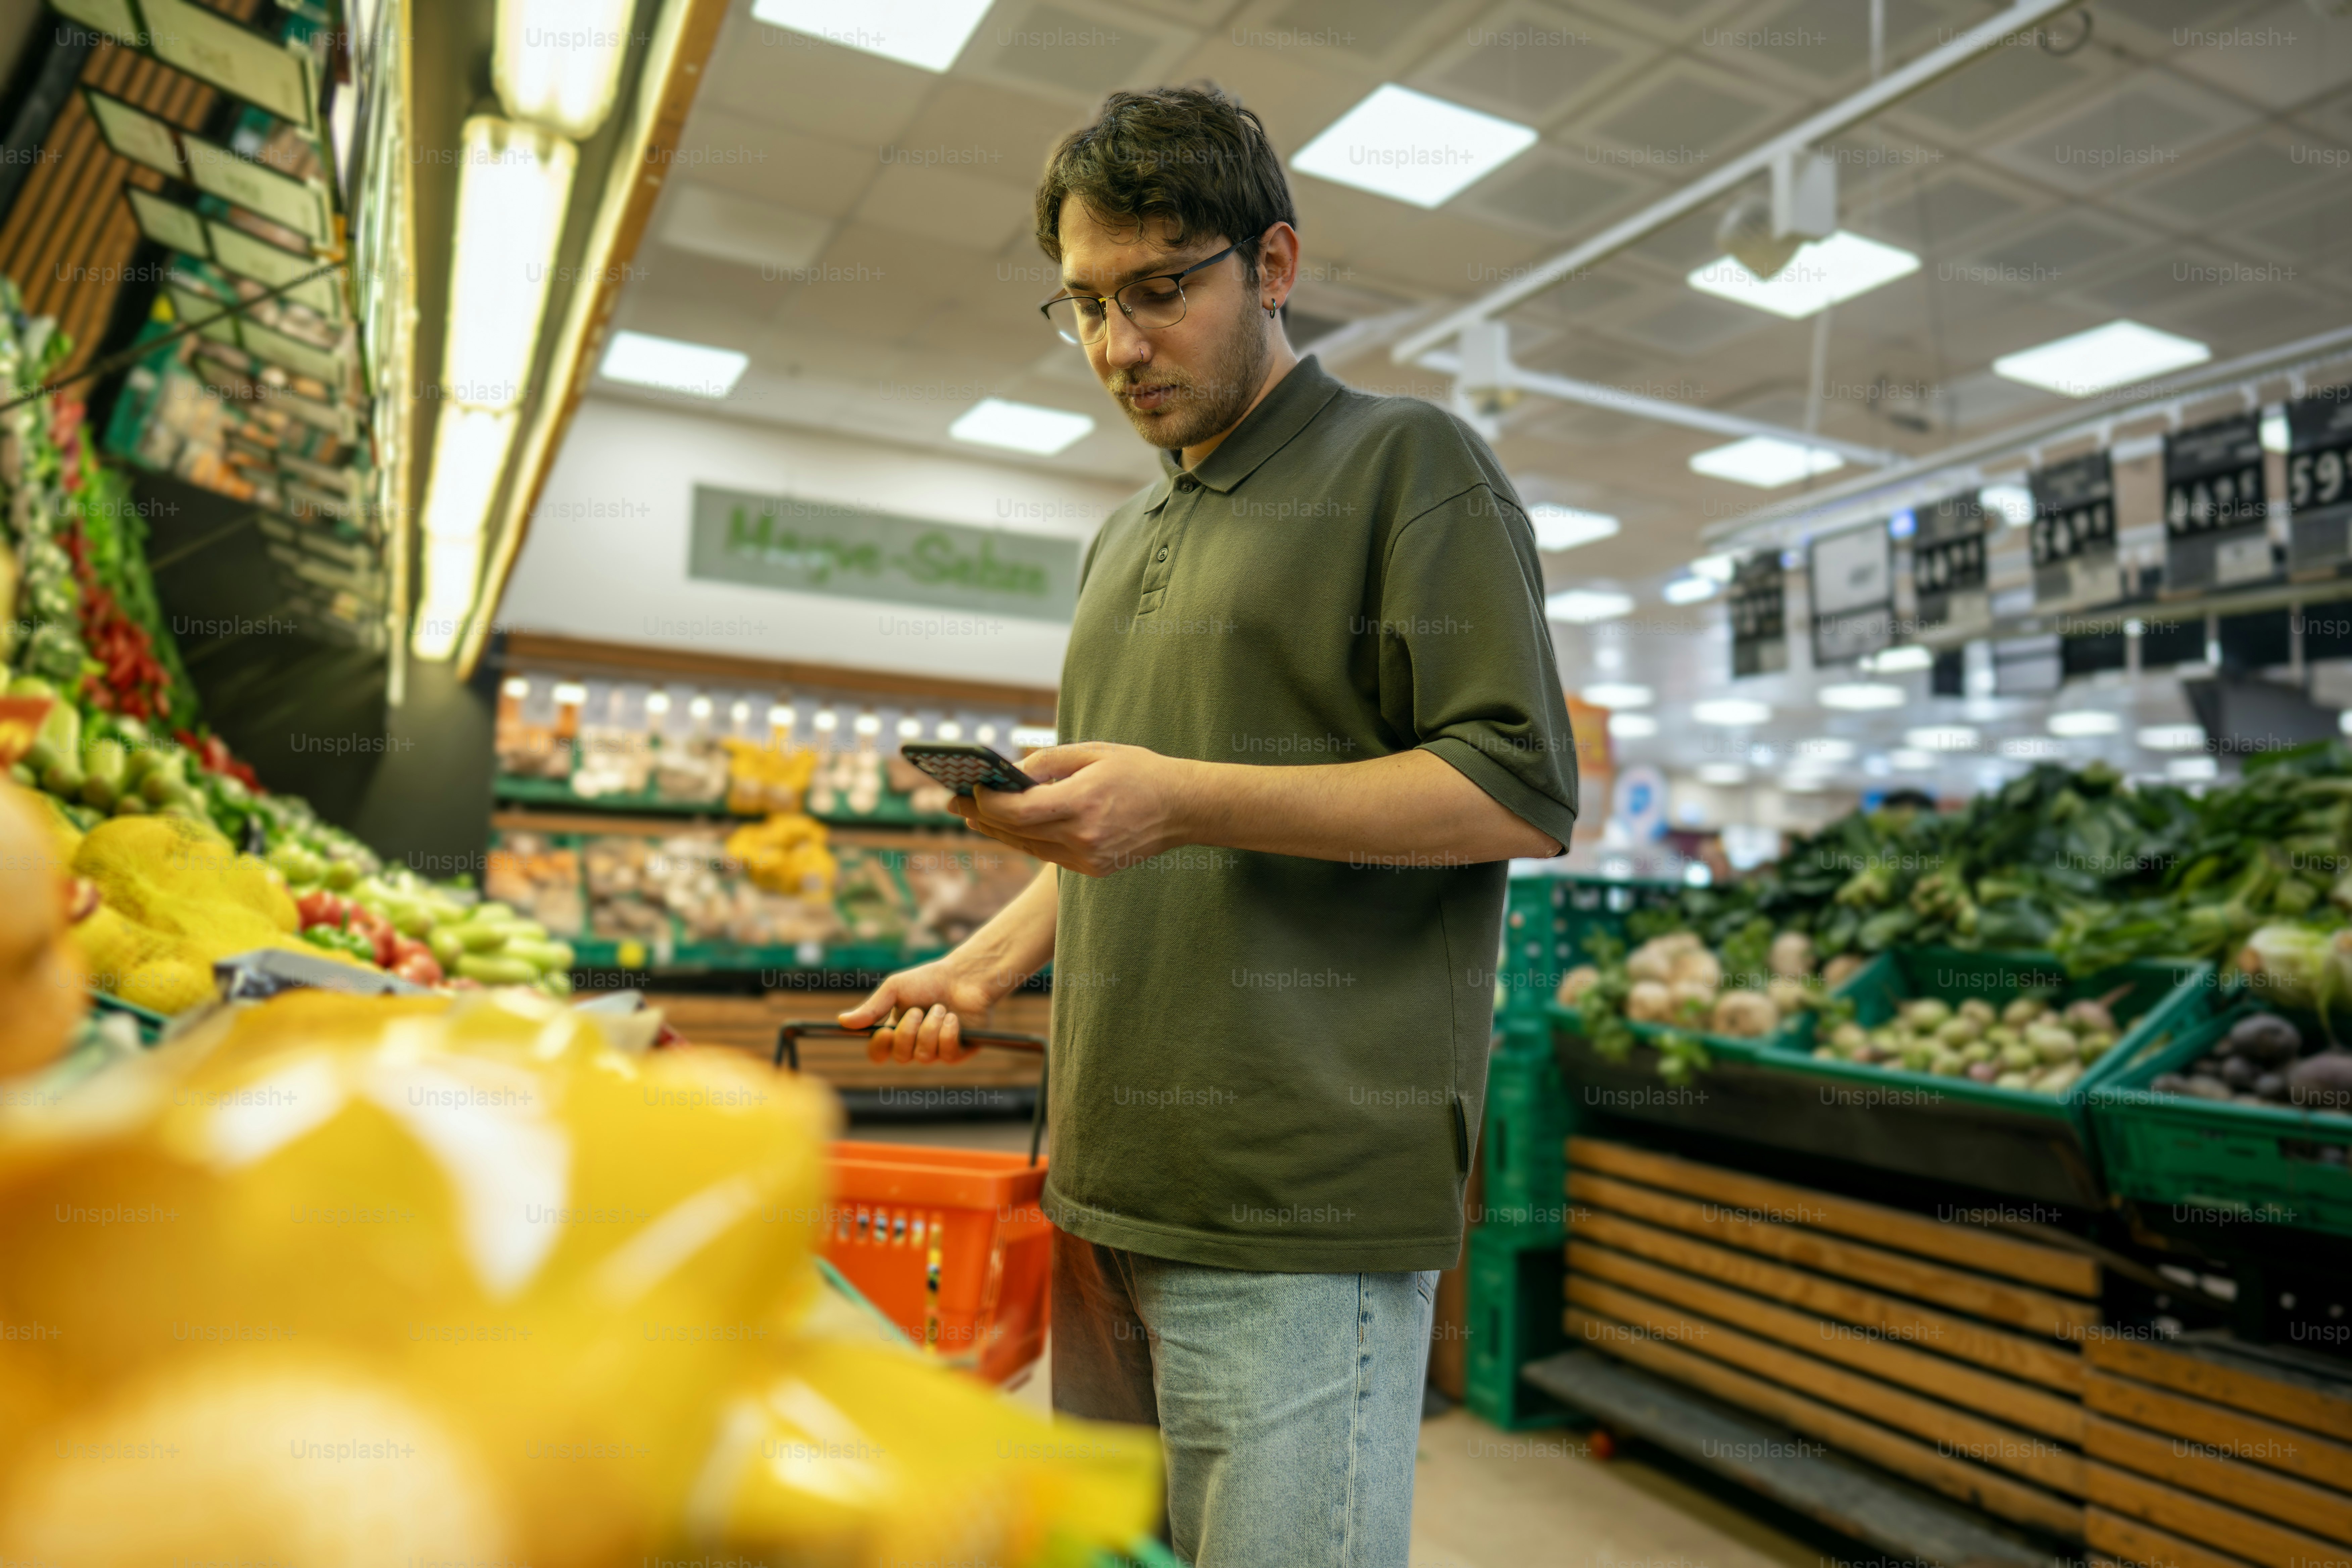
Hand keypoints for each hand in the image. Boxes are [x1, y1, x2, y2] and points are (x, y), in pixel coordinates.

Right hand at [837, 956, 1008, 1063]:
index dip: (879, 1048)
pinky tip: (954, 1018)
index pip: (879, 1053)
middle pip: (901, 1056)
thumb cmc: (929, 980)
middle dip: (909, 1032)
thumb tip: (842, 1021)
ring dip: (931, 1028)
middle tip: (918, 1010)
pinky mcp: (958, 1052)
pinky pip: (947, 1055)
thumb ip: (872, 1007)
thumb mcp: (895, 989)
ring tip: (941, 1008)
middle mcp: (914, 1045)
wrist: (965, 976)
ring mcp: (937, 1051)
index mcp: (896, 1031)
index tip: (885, 1032)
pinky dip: (948, 1034)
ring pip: (925, 1056)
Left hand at [948, 742, 1195, 876]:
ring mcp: (1088, 858)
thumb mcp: (1094, 752)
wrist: (1183, 808)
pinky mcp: (1093, 869)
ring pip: (1028, 846)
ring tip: (973, 815)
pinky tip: (1010, 828)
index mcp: (1083, 803)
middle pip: (1016, 831)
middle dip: (982, 815)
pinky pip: (1048, 855)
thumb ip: (1048, 762)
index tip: (970, 787)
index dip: (988, 801)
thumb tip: (1009, 773)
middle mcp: (1083, 837)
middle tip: (953, 802)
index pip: (1019, 810)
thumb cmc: (1138, 772)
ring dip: (998, 830)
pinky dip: (1026, 840)